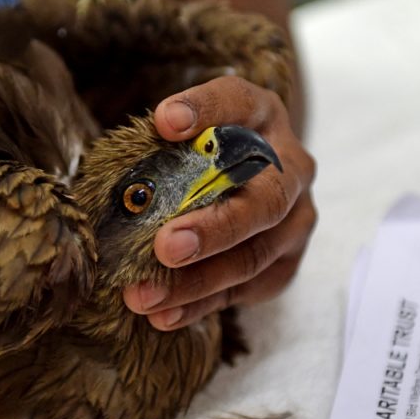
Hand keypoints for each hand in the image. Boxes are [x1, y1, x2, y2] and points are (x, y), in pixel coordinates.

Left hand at [122, 76, 317, 329]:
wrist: (244, 179)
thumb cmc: (199, 153)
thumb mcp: (185, 134)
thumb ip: (160, 144)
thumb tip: (123, 187)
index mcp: (261, 115)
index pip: (238, 102)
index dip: (205, 110)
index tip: (165, 121)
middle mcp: (291, 165)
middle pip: (264, 200)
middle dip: (214, 228)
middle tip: (166, 246)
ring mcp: (296, 218)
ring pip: (253, 256)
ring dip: (197, 281)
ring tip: (143, 295)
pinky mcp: (287, 262)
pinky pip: (246, 290)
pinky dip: (201, 305)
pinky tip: (162, 315)